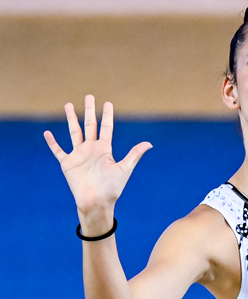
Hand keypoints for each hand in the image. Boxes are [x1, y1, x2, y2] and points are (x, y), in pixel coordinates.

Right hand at [44, 95, 151, 214]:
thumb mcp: (124, 169)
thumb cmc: (112, 188)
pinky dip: (52, 143)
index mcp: (104, 150)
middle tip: (89, 96)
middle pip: (90, 125)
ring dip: (71, 119)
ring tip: (68, 105)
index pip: (106, 128)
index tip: (108, 103)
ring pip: (74, 132)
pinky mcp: (68, 164)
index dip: (107, 116)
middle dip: (89, 111)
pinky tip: (47, 133)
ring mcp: (79, 155)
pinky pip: (58, 151)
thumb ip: (134, 154)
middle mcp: (91, 149)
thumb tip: (150, 143)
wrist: (97, 202)